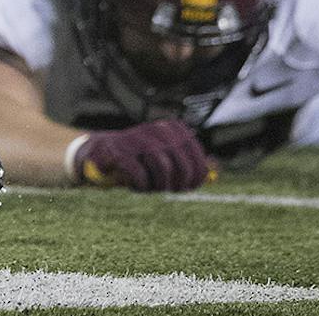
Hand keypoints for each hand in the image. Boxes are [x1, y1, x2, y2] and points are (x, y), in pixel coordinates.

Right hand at [73, 120, 213, 192]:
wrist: (102, 154)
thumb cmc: (141, 160)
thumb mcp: (169, 159)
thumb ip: (191, 162)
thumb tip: (216, 168)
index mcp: (173, 129)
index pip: (196, 157)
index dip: (196, 178)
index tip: (186, 187)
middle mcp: (157, 129)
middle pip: (183, 165)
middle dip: (177, 184)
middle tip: (167, 189)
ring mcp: (137, 137)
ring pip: (163, 167)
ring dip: (158, 185)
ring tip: (150, 186)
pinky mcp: (118, 150)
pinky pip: (140, 174)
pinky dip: (141, 186)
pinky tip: (135, 184)